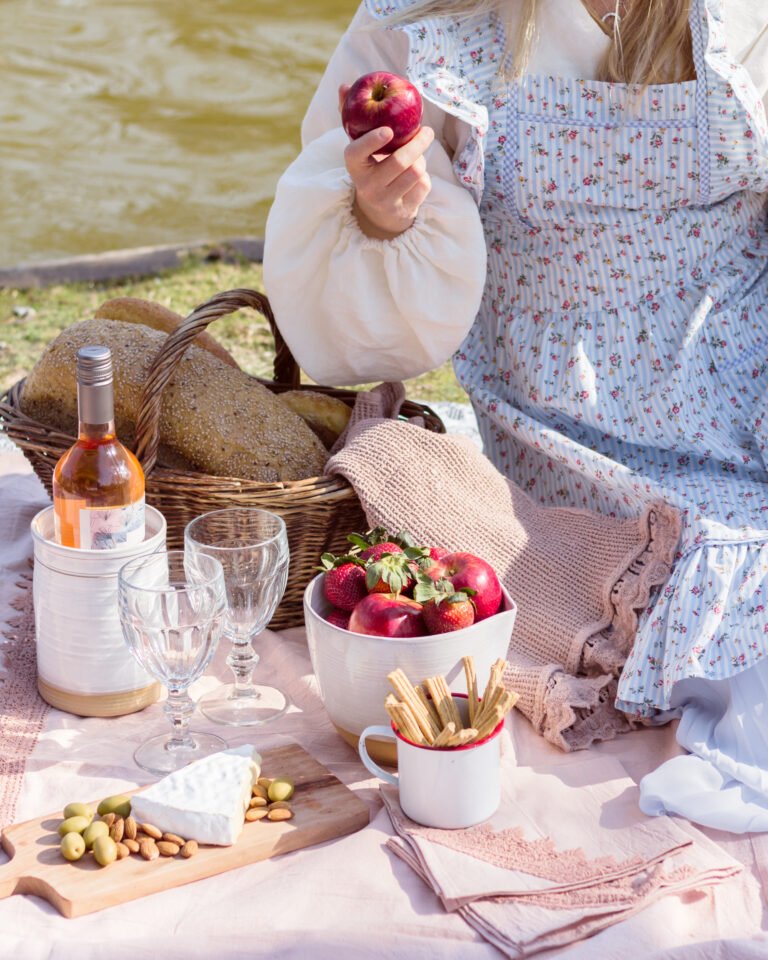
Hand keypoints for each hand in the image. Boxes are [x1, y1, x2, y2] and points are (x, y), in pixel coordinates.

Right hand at [338, 83, 433, 239]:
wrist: (379, 211)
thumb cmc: (370, 167)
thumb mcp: (360, 146)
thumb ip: (352, 116)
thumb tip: (345, 86)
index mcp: (354, 168)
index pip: (356, 154)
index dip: (371, 141)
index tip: (388, 130)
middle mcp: (367, 187)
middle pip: (398, 162)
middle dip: (417, 143)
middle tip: (427, 130)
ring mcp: (386, 201)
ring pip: (414, 172)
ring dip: (421, 159)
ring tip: (418, 153)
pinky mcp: (404, 210)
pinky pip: (423, 185)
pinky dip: (424, 175)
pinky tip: (417, 174)